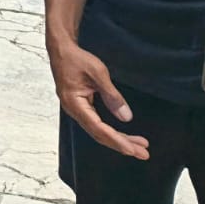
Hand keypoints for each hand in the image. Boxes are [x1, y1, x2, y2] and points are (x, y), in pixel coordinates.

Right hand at [48, 37, 149, 159]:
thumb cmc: (76, 59)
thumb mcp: (98, 73)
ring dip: (118, 139)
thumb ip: (112, 96)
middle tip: (143, 153)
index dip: (117, 140)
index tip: (133, 149)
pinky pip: (96, 124)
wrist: (61, 50)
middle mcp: (73, 111)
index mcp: (74, 104)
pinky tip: (122, 136)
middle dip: (122, 144)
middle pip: (99, 135)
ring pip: (98, 132)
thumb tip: (126, 117)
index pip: (98, 128)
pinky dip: (111, 132)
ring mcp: (76, 110)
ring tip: (138, 146)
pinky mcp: (80, 107)